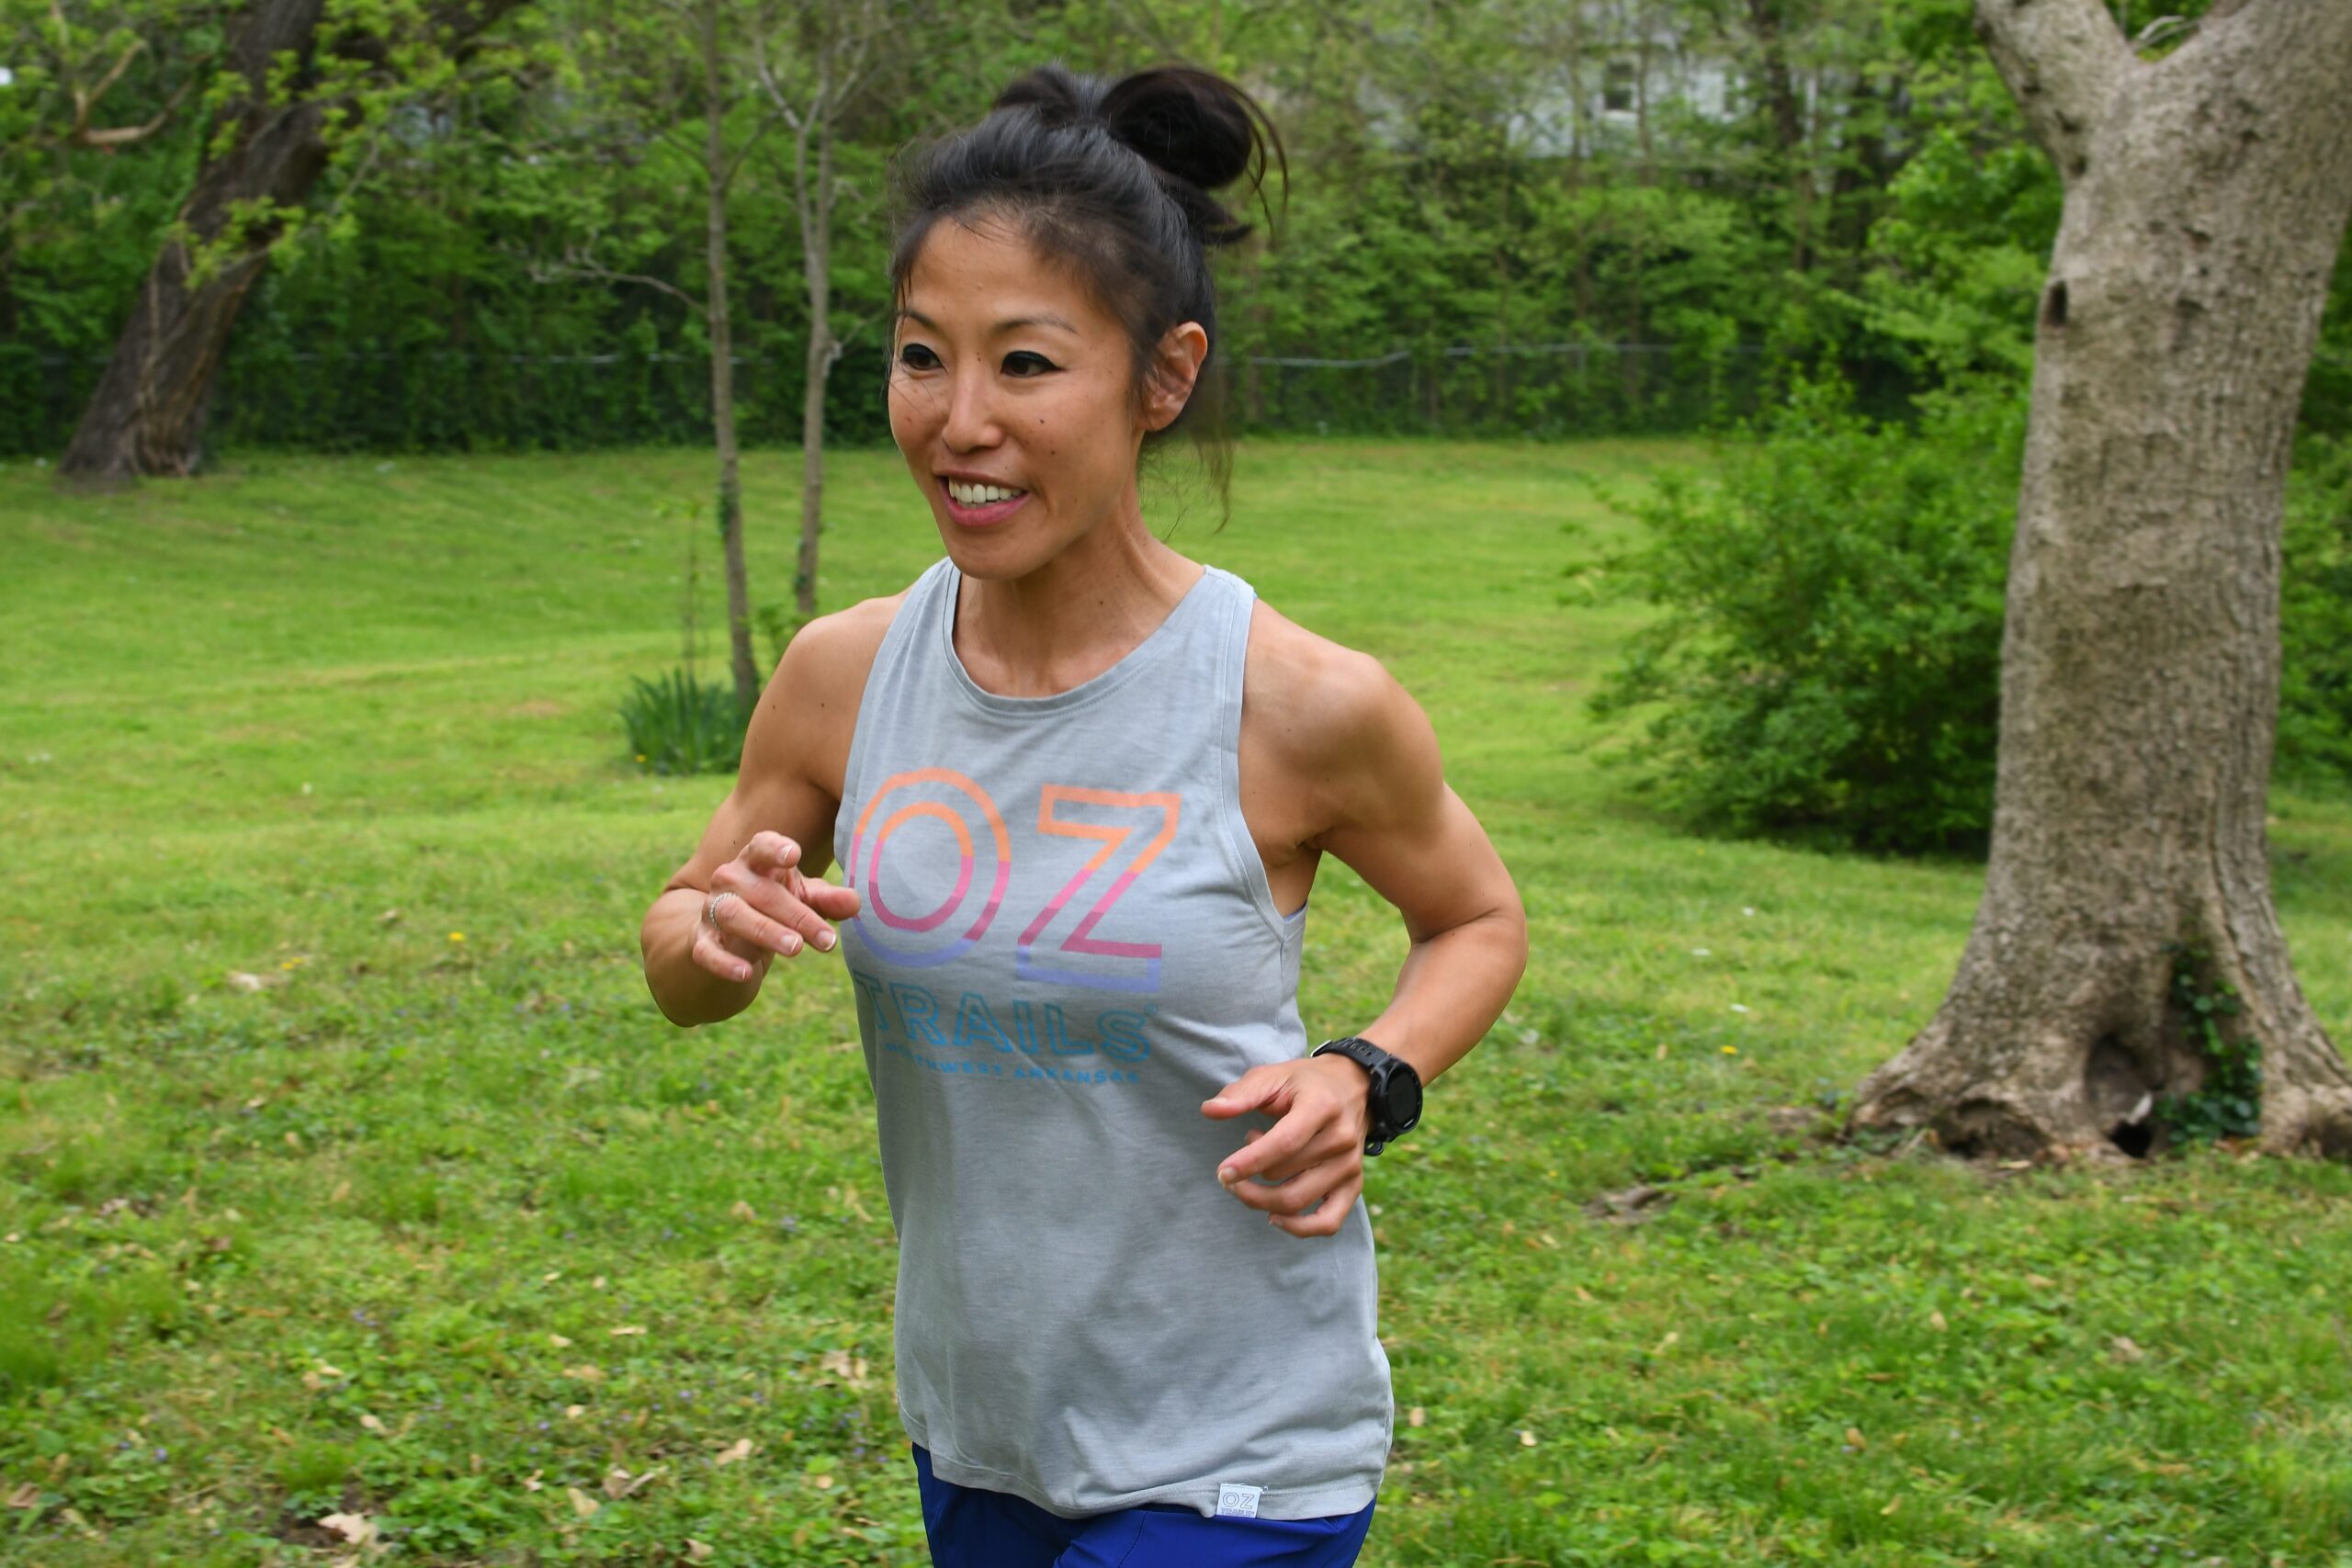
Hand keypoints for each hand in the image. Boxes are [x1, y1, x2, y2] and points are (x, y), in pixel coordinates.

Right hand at [693, 832, 862, 982]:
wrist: (729, 932)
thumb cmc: (774, 902)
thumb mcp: (803, 897)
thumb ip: (828, 899)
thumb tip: (856, 903)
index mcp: (755, 860)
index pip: (761, 846)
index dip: (775, 849)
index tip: (793, 855)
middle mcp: (730, 879)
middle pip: (761, 892)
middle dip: (797, 915)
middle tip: (828, 939)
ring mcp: (712, 909)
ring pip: (735, 916)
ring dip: (766, 932)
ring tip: (796, 948)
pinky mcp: (702, 941)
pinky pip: (707, 952)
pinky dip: (724, 964)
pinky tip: (746, 973)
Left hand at [1200, 1056, 1372, 1237]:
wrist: (1354, 1086)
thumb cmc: (1305, 1083)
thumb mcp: (1273, 1076)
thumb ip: (1242, 1094)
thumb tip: (1210, 1110)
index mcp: (1321, 1107)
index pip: (1284, 1143)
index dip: (1249, 1162)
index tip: (1223, 1172)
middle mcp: (1341, 1138)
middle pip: (1284, 1175)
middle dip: (1248, 1178)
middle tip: (1235, 1165)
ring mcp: (1350, 1165)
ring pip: (1297, 1201)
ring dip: (1262, 1198)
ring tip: (1253, 1177)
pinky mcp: (1353, 1184)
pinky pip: (1328, 1222)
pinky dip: (1299, 1228)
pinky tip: (1274, 1217)